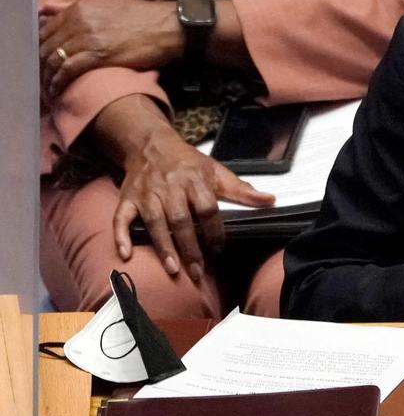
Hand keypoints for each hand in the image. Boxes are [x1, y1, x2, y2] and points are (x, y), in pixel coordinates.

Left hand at [40, 0, 182, 98]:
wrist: (168, 27)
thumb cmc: (146, 18)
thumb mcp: (111, 7)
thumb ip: (90, 15)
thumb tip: (77, 26)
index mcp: (80, 8)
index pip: (47, 29)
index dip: (42, 46)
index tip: (43, 60)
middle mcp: (78, 21)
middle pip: (47, 45)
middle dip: (41, 63)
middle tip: (42, 78)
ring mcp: (86, 38)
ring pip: (53, 59)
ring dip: (47, 76)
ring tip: (48, 88)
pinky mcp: (97, 56)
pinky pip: (67, 70)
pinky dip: (59, 82)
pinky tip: (57, 91)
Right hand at [113, 127, 275, 281]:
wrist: (151, 144)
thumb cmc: (187, 162)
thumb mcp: (216, 171)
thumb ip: (241, 190)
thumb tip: (270, 200)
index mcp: (195, 180)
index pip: (207, 208)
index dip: (214, 229)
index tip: (219, 247)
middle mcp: (170, 187)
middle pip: (181, 220)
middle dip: (190, 247)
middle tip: (197, 272)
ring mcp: (147, 194)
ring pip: (155, 222)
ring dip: (164, 247)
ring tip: (174, 269)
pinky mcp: (128, 198)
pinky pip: (121, 218)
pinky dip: (121, 235)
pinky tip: (125, 254)